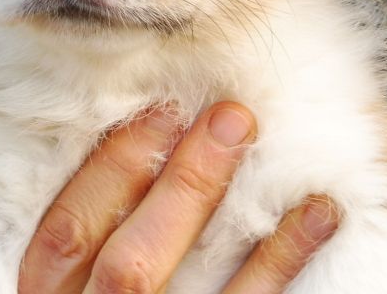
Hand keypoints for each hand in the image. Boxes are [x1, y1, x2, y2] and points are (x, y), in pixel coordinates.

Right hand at [19, 103, 338, 292]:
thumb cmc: (98, 287)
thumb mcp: (68, 277)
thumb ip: (89, 224)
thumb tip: (138, 134)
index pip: (67, 233)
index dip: (112, 168)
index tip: (162, 110)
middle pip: (127, 259)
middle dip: (178, 183)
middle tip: (228, 116)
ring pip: (173, 281)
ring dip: (215, 207)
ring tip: (255, 141)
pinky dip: (283, 259)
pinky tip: (318, 212)